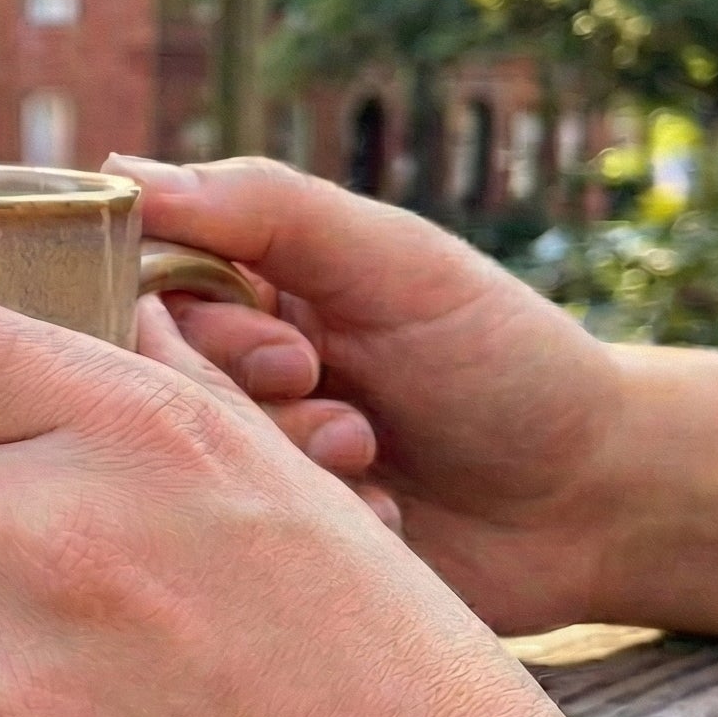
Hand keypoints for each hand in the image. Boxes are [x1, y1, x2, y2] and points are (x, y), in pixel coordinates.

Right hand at [107, 156, 628, 634]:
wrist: (596, 499)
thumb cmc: (505, 358)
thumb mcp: (396, 262)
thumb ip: (266, 208)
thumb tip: (121, 171)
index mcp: (242, 292)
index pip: (132, 296)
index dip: (188, 331)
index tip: (289, 353)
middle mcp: (224, 376)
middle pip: (148, 386)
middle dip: (250, 404)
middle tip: (341, 409)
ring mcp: (245, 463)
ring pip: (183, 467)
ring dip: (287, 465)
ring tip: (370, 458)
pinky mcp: (271, 545)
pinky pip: (232, 542)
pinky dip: (310, 526)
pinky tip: (384, 520)